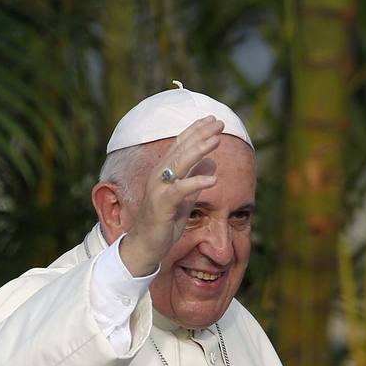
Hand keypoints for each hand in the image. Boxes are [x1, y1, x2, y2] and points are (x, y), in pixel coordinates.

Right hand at [119, 116, 223, 275]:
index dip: (196, 131)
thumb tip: (212, 162)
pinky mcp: (162, 204)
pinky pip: (181, 190)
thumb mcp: (185, 198)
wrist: (146, 245)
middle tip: (219, 123)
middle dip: (200, 134)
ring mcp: (159, 188)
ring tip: (217, 140)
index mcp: (164, 171)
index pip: (181, 145)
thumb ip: (195, 179)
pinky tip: (214, 179)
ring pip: (179, 163)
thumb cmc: (164, 222)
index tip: (213, 120)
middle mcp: (159, 175)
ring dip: (199, 150)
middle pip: (181, 148)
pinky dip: (197, 182)